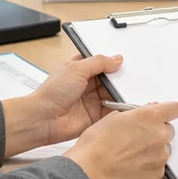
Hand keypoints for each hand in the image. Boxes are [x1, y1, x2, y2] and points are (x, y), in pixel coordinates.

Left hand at [3, 54, 122, 155]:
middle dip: (119, 78)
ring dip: (121, 92)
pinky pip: (112, 110)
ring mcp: (90, 100)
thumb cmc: (52, 92)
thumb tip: (116, 59)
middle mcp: (85, 84)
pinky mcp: (95, 115)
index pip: (100, 62)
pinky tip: (128, 103)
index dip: (112, 62)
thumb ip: (98, 62)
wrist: (44, 119)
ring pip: (112, 94)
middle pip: (109, 79)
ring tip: (133, 89)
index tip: (125, 61)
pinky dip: (120, 107)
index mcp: (79, 69)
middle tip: (132, 76)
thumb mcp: (77, 68)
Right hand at [65, 102, 177, 178]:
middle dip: (156, 132)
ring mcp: (160, 155)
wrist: (90, 170)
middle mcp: (160, 134)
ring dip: (153, 150)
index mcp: (150, 116)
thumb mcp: (112, 117)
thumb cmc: (96, 144)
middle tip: (138, 138)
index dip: (168, 112)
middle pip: (169, 130)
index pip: (174, 109)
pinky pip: (158, 166)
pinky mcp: (157, 173)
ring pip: (164, 149)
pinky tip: (132, 166)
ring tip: (132, 154)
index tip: (164, 115)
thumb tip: (140, 116)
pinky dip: (149, 166)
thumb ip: (134, 115)